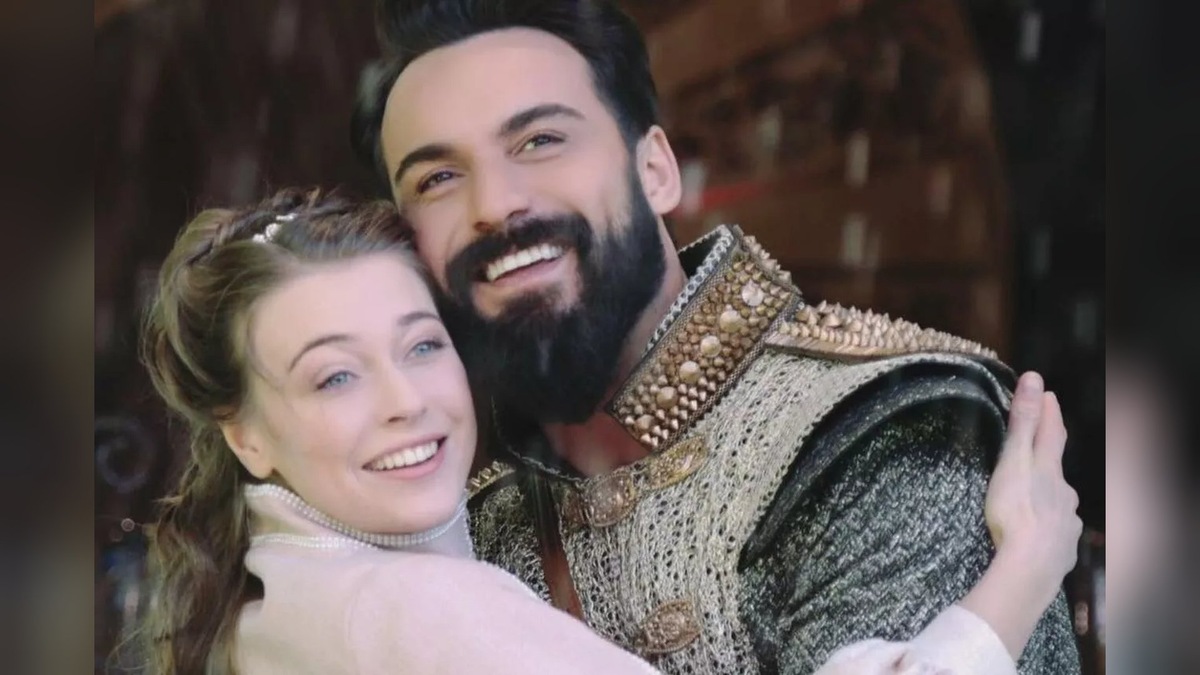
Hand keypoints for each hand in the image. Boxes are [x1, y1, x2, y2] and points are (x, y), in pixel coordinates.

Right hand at [984, 372, 1082, 584]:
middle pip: (1057, 471)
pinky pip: (1057, 532)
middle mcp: (1065, 493)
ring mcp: (1067, 522)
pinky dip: (1049, 527)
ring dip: (1049, 497)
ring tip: (1034, 499)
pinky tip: (1041, 535)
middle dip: (1048, 460)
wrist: (1031, 567)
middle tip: (1034, 454)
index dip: (1050, 413)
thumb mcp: (1013, 461)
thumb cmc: (1016, 510)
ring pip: (1059, 503)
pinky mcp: (1063, 550)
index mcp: (1050, 470)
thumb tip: (1035, 378)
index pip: (1052, 434)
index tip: (1049, 394)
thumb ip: (1023, 422)